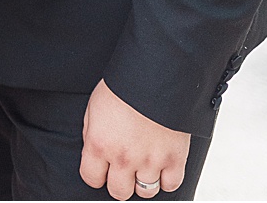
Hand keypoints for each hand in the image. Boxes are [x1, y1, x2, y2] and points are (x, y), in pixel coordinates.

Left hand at [80, 80, 190, 199]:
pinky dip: (166, 180)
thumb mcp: (93, 109)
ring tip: (142, 167)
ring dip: (142, 182)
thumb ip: (92, 135)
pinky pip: (171, 185)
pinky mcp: (175, 159)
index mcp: (99, 145)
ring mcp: (151, 161)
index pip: (91, 179)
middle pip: (119, 192)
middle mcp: (124, 158)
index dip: (95, 175)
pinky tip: (161, 168)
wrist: (154, 76)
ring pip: (145, 192)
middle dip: (118, 183)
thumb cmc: (121, 88)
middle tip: (122, 171)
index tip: (100, 170)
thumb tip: (94, 154)